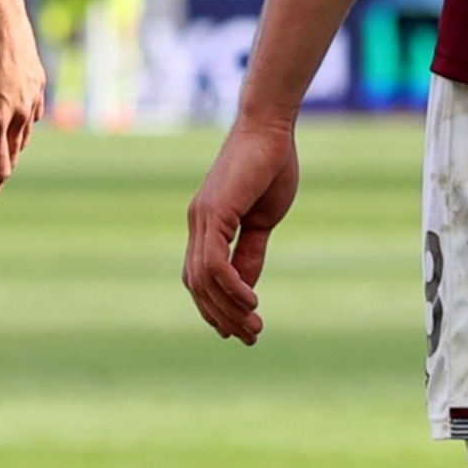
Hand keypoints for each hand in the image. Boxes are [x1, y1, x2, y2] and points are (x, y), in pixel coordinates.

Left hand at [184, 122, 301, 343]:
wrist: (270, 129)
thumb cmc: (269, 167)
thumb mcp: (262, 221)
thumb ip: (250, 253)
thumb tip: (245, 288)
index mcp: (207, 225)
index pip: (200, 277)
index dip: (215, 306)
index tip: (238, 329)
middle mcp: (197, 223)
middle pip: (197, 284)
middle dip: (221, 316)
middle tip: (249, 338)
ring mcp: (201, 217)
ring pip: (203, 279)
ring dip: (228, 308)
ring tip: (253, 327)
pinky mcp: (213, 212)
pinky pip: (214, 261)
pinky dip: (230, 286)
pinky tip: (251, 301)